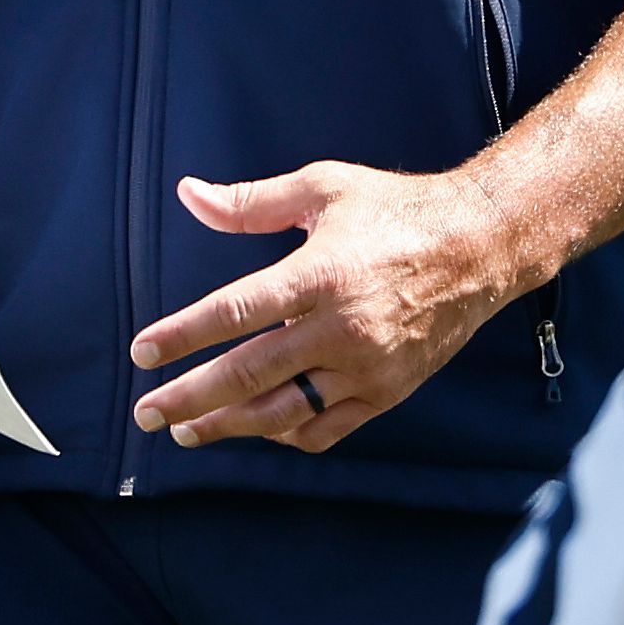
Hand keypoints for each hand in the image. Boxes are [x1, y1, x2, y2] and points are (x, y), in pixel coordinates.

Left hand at [124, 163, 521, 452]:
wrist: (482, 246)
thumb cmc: (395, 209)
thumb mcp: (322, 189)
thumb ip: (249, 202)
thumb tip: (188, 194)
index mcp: (320, 274)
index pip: (234, 312)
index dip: (182, 336)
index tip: (141, 353)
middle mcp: (342, 327)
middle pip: (248, 375)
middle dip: (189, 398)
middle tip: (146, 412)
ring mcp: (367, 366)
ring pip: (284, 413)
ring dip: (229, 427)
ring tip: (187, 431)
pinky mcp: (388, 391)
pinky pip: (327, 427)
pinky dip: (286, 435)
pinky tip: (257, 429)